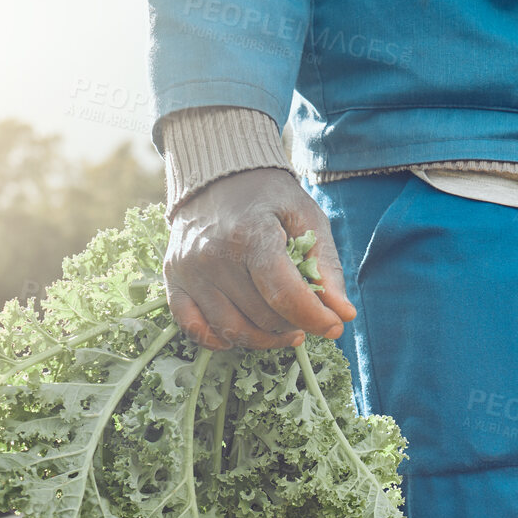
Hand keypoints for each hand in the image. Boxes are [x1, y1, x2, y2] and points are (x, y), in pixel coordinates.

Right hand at [163, 167, 355, 350]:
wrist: (216, 177)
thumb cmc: (270, 199)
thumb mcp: (307, 219)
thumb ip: (326, 267)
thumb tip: (343, 315)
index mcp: (250, 234)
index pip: (283, 293)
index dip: (314, 318)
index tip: (333, 326)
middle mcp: (212, 255)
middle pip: (262, 316)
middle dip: (295, 324)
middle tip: (309, 316)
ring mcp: (189, 271)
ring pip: (233, 330)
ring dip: (266, 339)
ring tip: (287, 328)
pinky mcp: (173, 281)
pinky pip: (195, 330)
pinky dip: (222, 340)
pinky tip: (247, 331)